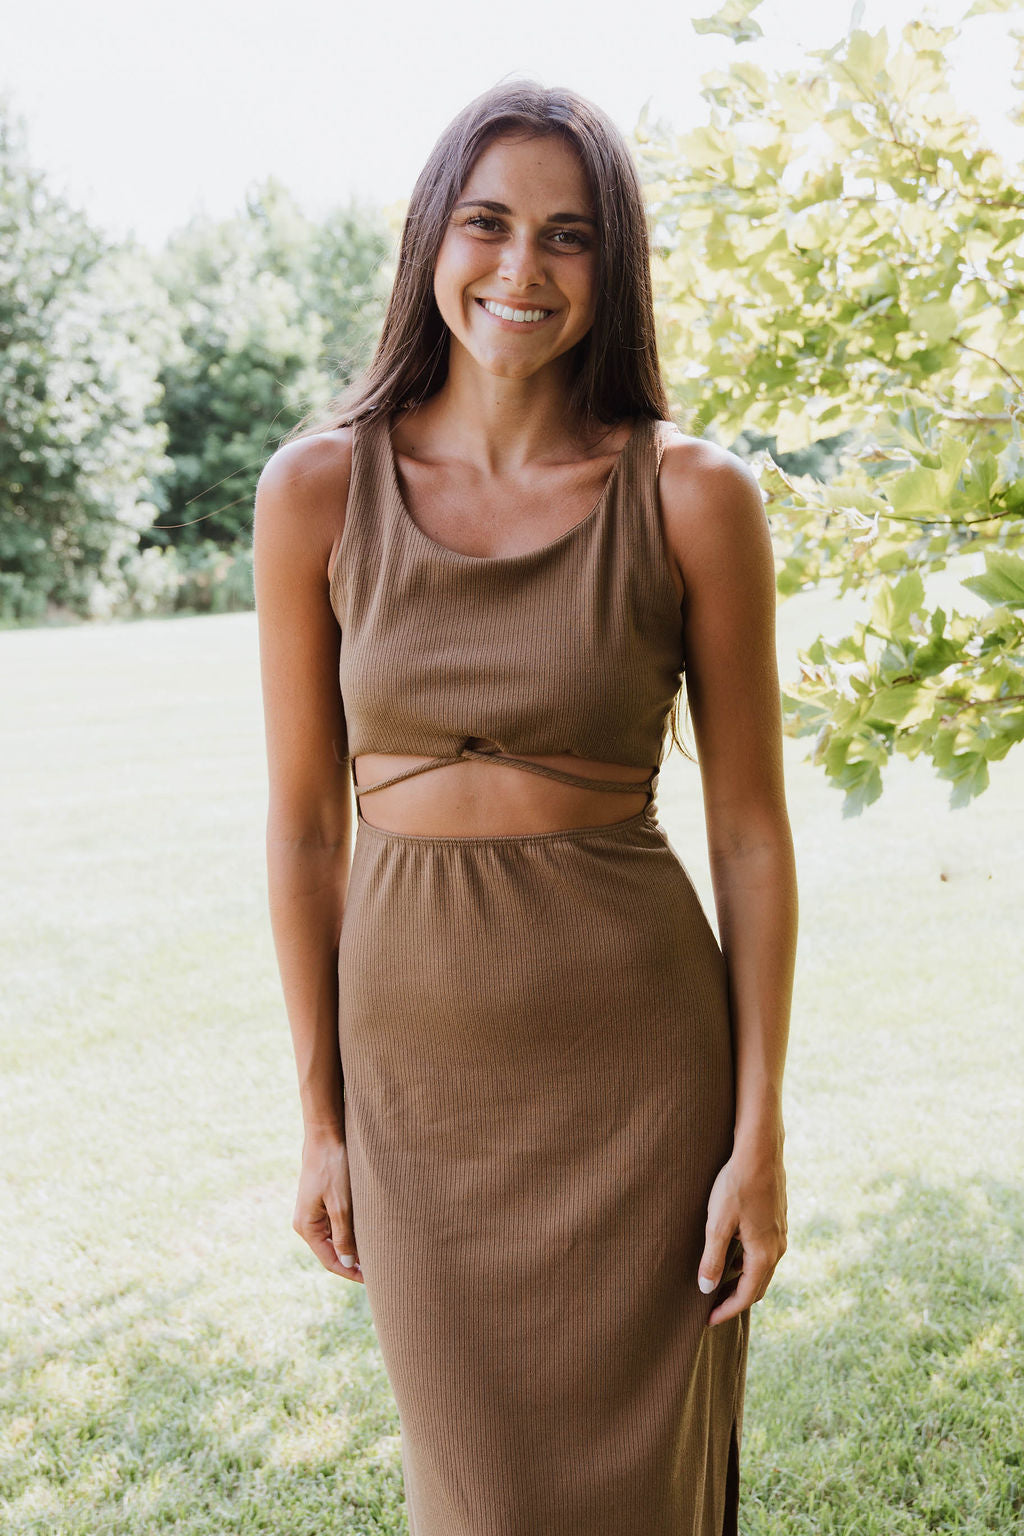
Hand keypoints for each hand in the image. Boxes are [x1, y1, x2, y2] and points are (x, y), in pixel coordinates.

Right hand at [293, 1131, 363, 1282]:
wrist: (326, 1133)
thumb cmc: (332, 1165)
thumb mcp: (340, 1203)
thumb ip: (343, 1235)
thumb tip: (348, 1262)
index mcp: (306, 1227)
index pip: (330, 1261)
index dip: (351, 1272)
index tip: (373, 1279)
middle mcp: (307, 1222)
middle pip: (332, 1252)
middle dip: (353, 1262)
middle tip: (379, 1270)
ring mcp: (314, 1212)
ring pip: (335, 1238)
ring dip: (353, 1246)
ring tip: (377, 1254)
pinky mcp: (322, 1201)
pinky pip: (336, 1224)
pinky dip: (351, 1231)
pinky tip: (368, 1232)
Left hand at [697, 1140, 786, 1326]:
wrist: (760, 1152)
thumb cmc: (736, 1185)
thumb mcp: (718, 1223)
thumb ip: (713, 1258)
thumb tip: (706, 1289)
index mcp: (764, 1254)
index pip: (746, 1296)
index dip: (726, 1311)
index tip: (708, 1321)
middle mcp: (777, 1249)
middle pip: (757, 1287)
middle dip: (735, 1300)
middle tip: (711, 1308)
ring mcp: (780, 1234)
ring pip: (762, 1270)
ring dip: (742, 1282)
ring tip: (719, 1284)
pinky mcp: (777, 1221)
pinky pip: (765, 1254)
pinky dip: (748, 1265)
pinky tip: (733, 1255)